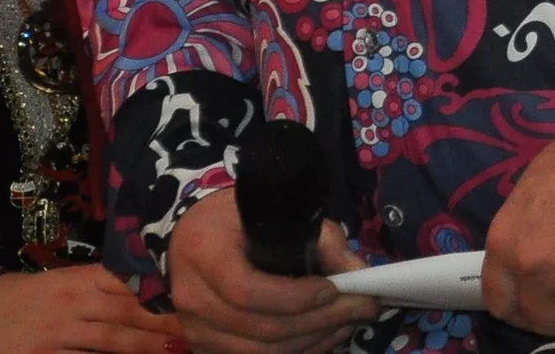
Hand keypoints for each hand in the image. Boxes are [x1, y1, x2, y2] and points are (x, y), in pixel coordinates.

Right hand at [0, 265, 185, 353]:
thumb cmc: (25, 300)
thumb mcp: (62, 285)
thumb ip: (101, 285)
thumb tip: (150, 284)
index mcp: (81, 280)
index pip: (130, 280)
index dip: (165, 288)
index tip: (197, 292)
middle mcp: (75, 304)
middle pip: (130, 310)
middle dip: (168, 319)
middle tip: (204, 323)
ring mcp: (61, 334)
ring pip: (114, 340)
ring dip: (149, 345)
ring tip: (181, 348)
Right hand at [164, 191, 373, 353]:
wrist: (194, 237)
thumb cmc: (240, 220)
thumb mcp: (280, 214)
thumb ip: (322, 241)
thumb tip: (359, 273)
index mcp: (206, 253)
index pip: (250, 290)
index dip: (297, 297)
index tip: (335, 289)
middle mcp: (192, 296)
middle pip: (262, 327)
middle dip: (321, 321)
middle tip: (362, 308)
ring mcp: (193, 328)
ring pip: (260, 351)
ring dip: (313, 341)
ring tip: (347, 322)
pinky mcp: (202, 346)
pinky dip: (296, 351)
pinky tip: (322, 336)